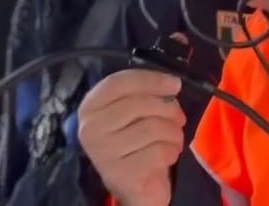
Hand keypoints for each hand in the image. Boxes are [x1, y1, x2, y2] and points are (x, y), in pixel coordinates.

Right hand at [78, 69, 185, 205]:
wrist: (135, 188)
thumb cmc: (135, 144)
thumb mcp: (132, 114)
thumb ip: (143, 94)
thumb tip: (172, 82)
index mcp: (89, 107)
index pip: (119, 83)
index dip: (150, 80)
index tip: (174, 83)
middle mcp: (90, 128)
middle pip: (140, 103)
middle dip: (168, 109)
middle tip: (178, 118)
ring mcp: (103, 152)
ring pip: (153, 127)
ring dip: (174, 133)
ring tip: (174, 138)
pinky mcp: (121, 174)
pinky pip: (159, 151)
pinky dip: (172, 151)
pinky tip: (168, 155)